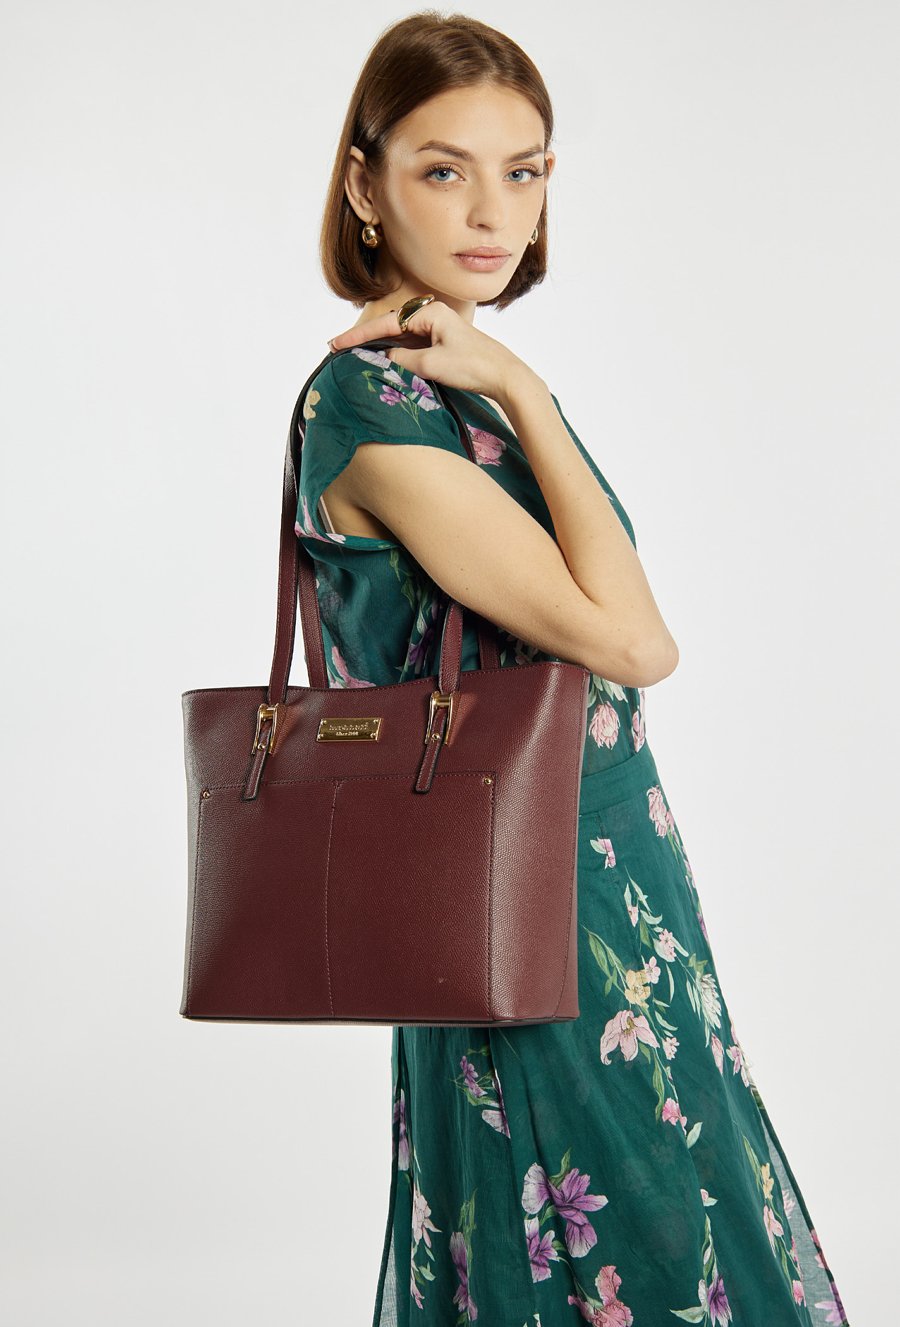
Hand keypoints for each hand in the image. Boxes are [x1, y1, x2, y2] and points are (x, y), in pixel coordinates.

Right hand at [327, 300, 523, 401]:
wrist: (506, 377)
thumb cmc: (473, 366)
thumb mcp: (431, 365)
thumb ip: (402, 359)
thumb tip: (382, 357)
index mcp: (431, 313)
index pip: (387, 323)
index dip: (359, 334)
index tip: (336, 343)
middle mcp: (434, 316)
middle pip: (391, 326)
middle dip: (365, 338)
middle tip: (337, 348)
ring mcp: (439, 329)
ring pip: (401, 337)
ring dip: (379, 346)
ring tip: (353, 354)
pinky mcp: (444, 343)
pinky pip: (412, 345)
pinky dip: (395, 352)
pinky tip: (381, 359)